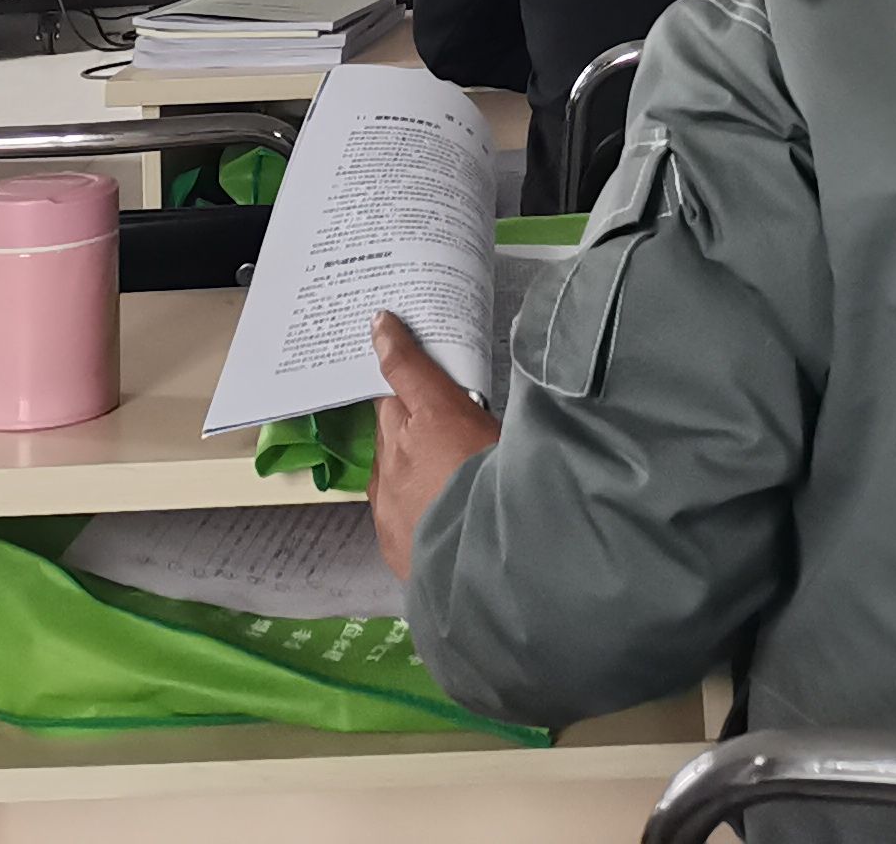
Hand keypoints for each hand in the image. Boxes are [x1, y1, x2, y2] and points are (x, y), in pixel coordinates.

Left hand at [368, 311, 499, 584]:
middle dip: (406, 408)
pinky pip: (388, 499)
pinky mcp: (383, 528)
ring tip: (438, 473)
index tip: (381, 323)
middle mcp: (401, 449)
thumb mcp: (514, 443)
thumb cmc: (513, 497)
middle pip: (391, 412)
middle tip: (430, 413)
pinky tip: (430, 510)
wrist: (490, 573)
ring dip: (405, 456)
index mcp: (436, 418)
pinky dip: (403, 497)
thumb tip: (491, 404)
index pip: (406, 368)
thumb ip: (491, 419)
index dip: (394, 343)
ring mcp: (386, 491)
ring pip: (387, 457)